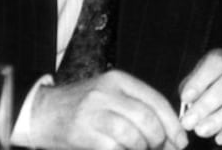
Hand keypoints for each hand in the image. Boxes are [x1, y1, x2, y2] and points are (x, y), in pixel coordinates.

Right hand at [28, 69, 187, 149]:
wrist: (41, 112)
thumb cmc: (81, 107)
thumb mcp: (110, 96)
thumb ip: (137, 108)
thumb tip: (170, 135)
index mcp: (118, 80)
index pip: (156, 101)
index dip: (173, 124)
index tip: (180, 141)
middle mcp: (107, 92)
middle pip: (148, 119)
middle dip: (160, 140)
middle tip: (161, 149)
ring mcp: (93, 112)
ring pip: (133, 136)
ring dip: (142, 149)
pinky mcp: (83, 133)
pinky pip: (114, 148)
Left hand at [179, 48, 221, 144]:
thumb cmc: (207, 89)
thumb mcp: (194, 85)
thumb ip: (189, 93)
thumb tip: (186, 107)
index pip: (217, 62)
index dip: (200, 79)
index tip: (185, 97)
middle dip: (207, 104)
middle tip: (189, 122)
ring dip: (220, 118)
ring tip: (201, 131)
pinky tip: (220, 138)